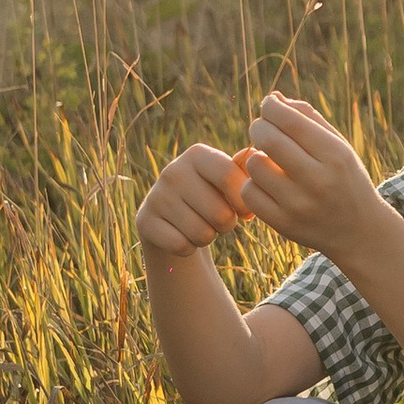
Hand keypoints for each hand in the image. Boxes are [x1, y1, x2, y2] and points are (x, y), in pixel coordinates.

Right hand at [136, 141, 246, 262]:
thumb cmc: (212, 197)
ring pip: (202, 234)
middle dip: (226, 225)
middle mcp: (173, 171)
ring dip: (207, 237)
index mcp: (197, 154)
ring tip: (200, 225)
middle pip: (220, 213)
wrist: (173, 219)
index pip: (229, 177)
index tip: (244, 212)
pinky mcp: (144, 221)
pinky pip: (182, 246)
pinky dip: (188, 248)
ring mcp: (156, 196)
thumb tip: (258, 159)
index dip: (243, 203)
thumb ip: (245, 171)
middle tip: (217, 219)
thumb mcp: (229, 181)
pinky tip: (182, 235)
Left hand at [230, 92, 391, 261]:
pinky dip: (253, 184)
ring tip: (269, 161)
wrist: (359, 232)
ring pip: (254, 166)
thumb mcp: (338, 146)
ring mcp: (299, 205)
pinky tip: (267, 184)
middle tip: (261, 129)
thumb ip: (308, 119)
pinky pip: (249, 193)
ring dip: (256, 158)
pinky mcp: (283, 224)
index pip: (289, 120)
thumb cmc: (345, 179)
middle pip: (268, 140)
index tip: (269, 107)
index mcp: (335, 155)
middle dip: (258, 127)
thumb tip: (273, 98)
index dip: (270, 107)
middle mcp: (319, 180)